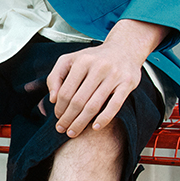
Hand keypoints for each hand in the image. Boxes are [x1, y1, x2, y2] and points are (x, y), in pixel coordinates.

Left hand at [46, 20, 169, 137]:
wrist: (124, 48)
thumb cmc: (94, 58)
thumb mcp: (71, 60)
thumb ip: (56, 76)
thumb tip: (53, 99)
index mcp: (82, 61)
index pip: (65, 91)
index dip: (59, 107)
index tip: (57, 117)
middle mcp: (98, 67)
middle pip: (78, 100)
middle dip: (67, 118)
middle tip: (62, 129)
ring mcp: (114, 75)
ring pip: (94, 105)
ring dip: (81, 122)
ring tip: (73, 132)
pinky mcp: (127, 83)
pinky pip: (114, 105)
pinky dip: (104, 118)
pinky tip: (95, 127)